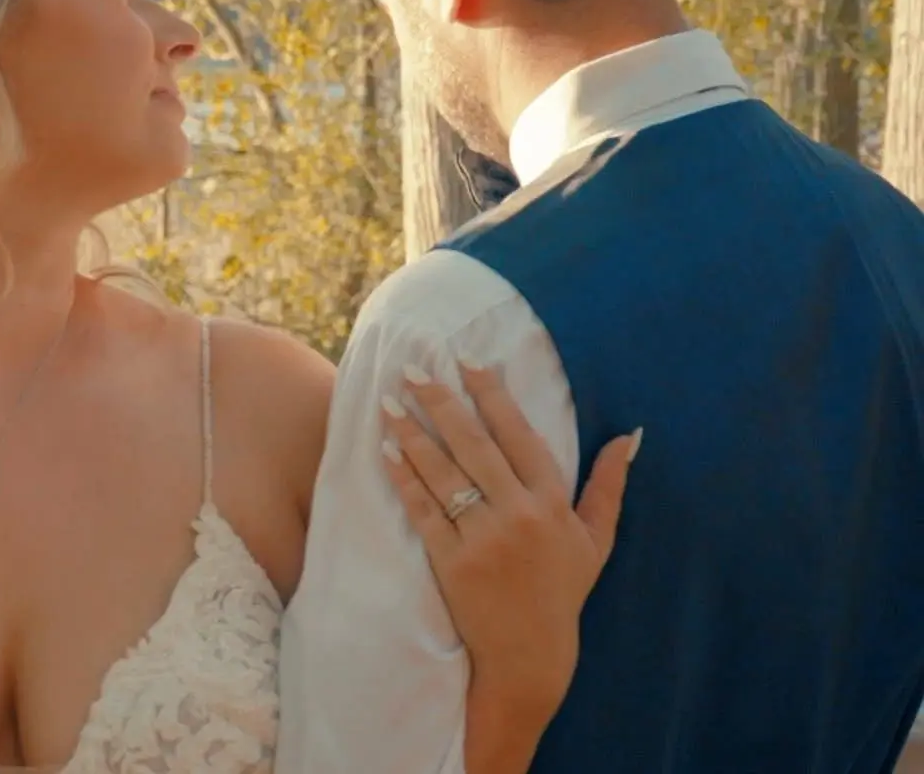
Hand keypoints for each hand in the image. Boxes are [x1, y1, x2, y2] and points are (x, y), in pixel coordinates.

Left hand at [381, 363, 641, 712]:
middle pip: (474, 445)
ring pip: (443, 473)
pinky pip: (423, 511)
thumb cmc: (562, 593)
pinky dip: (404, 480)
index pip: (519, 435)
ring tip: (388, 403)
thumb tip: (629, 436)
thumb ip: (609, 486)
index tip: (468, 362)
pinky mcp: (452, 562)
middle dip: (441, 402)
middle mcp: (519, 515)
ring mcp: (483, 539)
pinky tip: (387, 452)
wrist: (529, 655)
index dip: (492, 396)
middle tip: (412, 368)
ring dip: (413, 434)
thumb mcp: (595, 540)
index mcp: (553, 503)